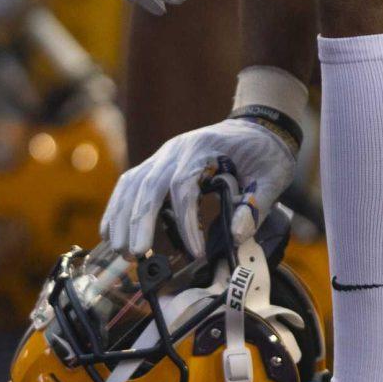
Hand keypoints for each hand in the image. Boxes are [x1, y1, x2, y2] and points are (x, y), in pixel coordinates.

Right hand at [99, 114, 298, 260]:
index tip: (194, 252)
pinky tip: (109, 231)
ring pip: (132, 184)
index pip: (183, 185)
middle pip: (149, 184)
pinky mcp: (157, 164)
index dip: (185, 221)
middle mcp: (175, 149)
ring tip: (120, 249)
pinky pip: (130, 184)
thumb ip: (255, 205)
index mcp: (203, 148)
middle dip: (139, 222)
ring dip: (122, 217)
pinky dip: (117, 207)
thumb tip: (235, 237)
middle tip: (136, 255)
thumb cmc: (265, 153)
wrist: (258, 127)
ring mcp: (162, 155)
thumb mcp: (273, 177)